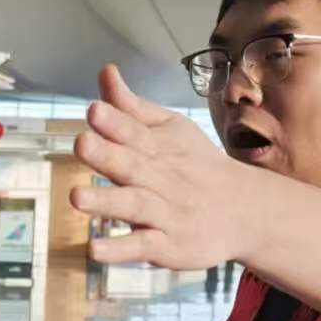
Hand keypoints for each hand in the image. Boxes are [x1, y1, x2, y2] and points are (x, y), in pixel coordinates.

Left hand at [69, 64, 263, 269]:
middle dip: (107, 155)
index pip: (134, 133)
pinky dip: (119, 250)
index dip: (114, 123)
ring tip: (75, 197)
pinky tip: (94, 249)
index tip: (94, 111)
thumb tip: (105, 71)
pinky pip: (142, 247)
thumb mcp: (170, 130)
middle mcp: (161, 179)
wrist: (245, 210)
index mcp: (159, 148)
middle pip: (132, 166)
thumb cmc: (195, 166)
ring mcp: (165, 214)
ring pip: (134, 206)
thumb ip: (131, 107)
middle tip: (81, 144)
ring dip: (106, 202)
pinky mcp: (166, 246)